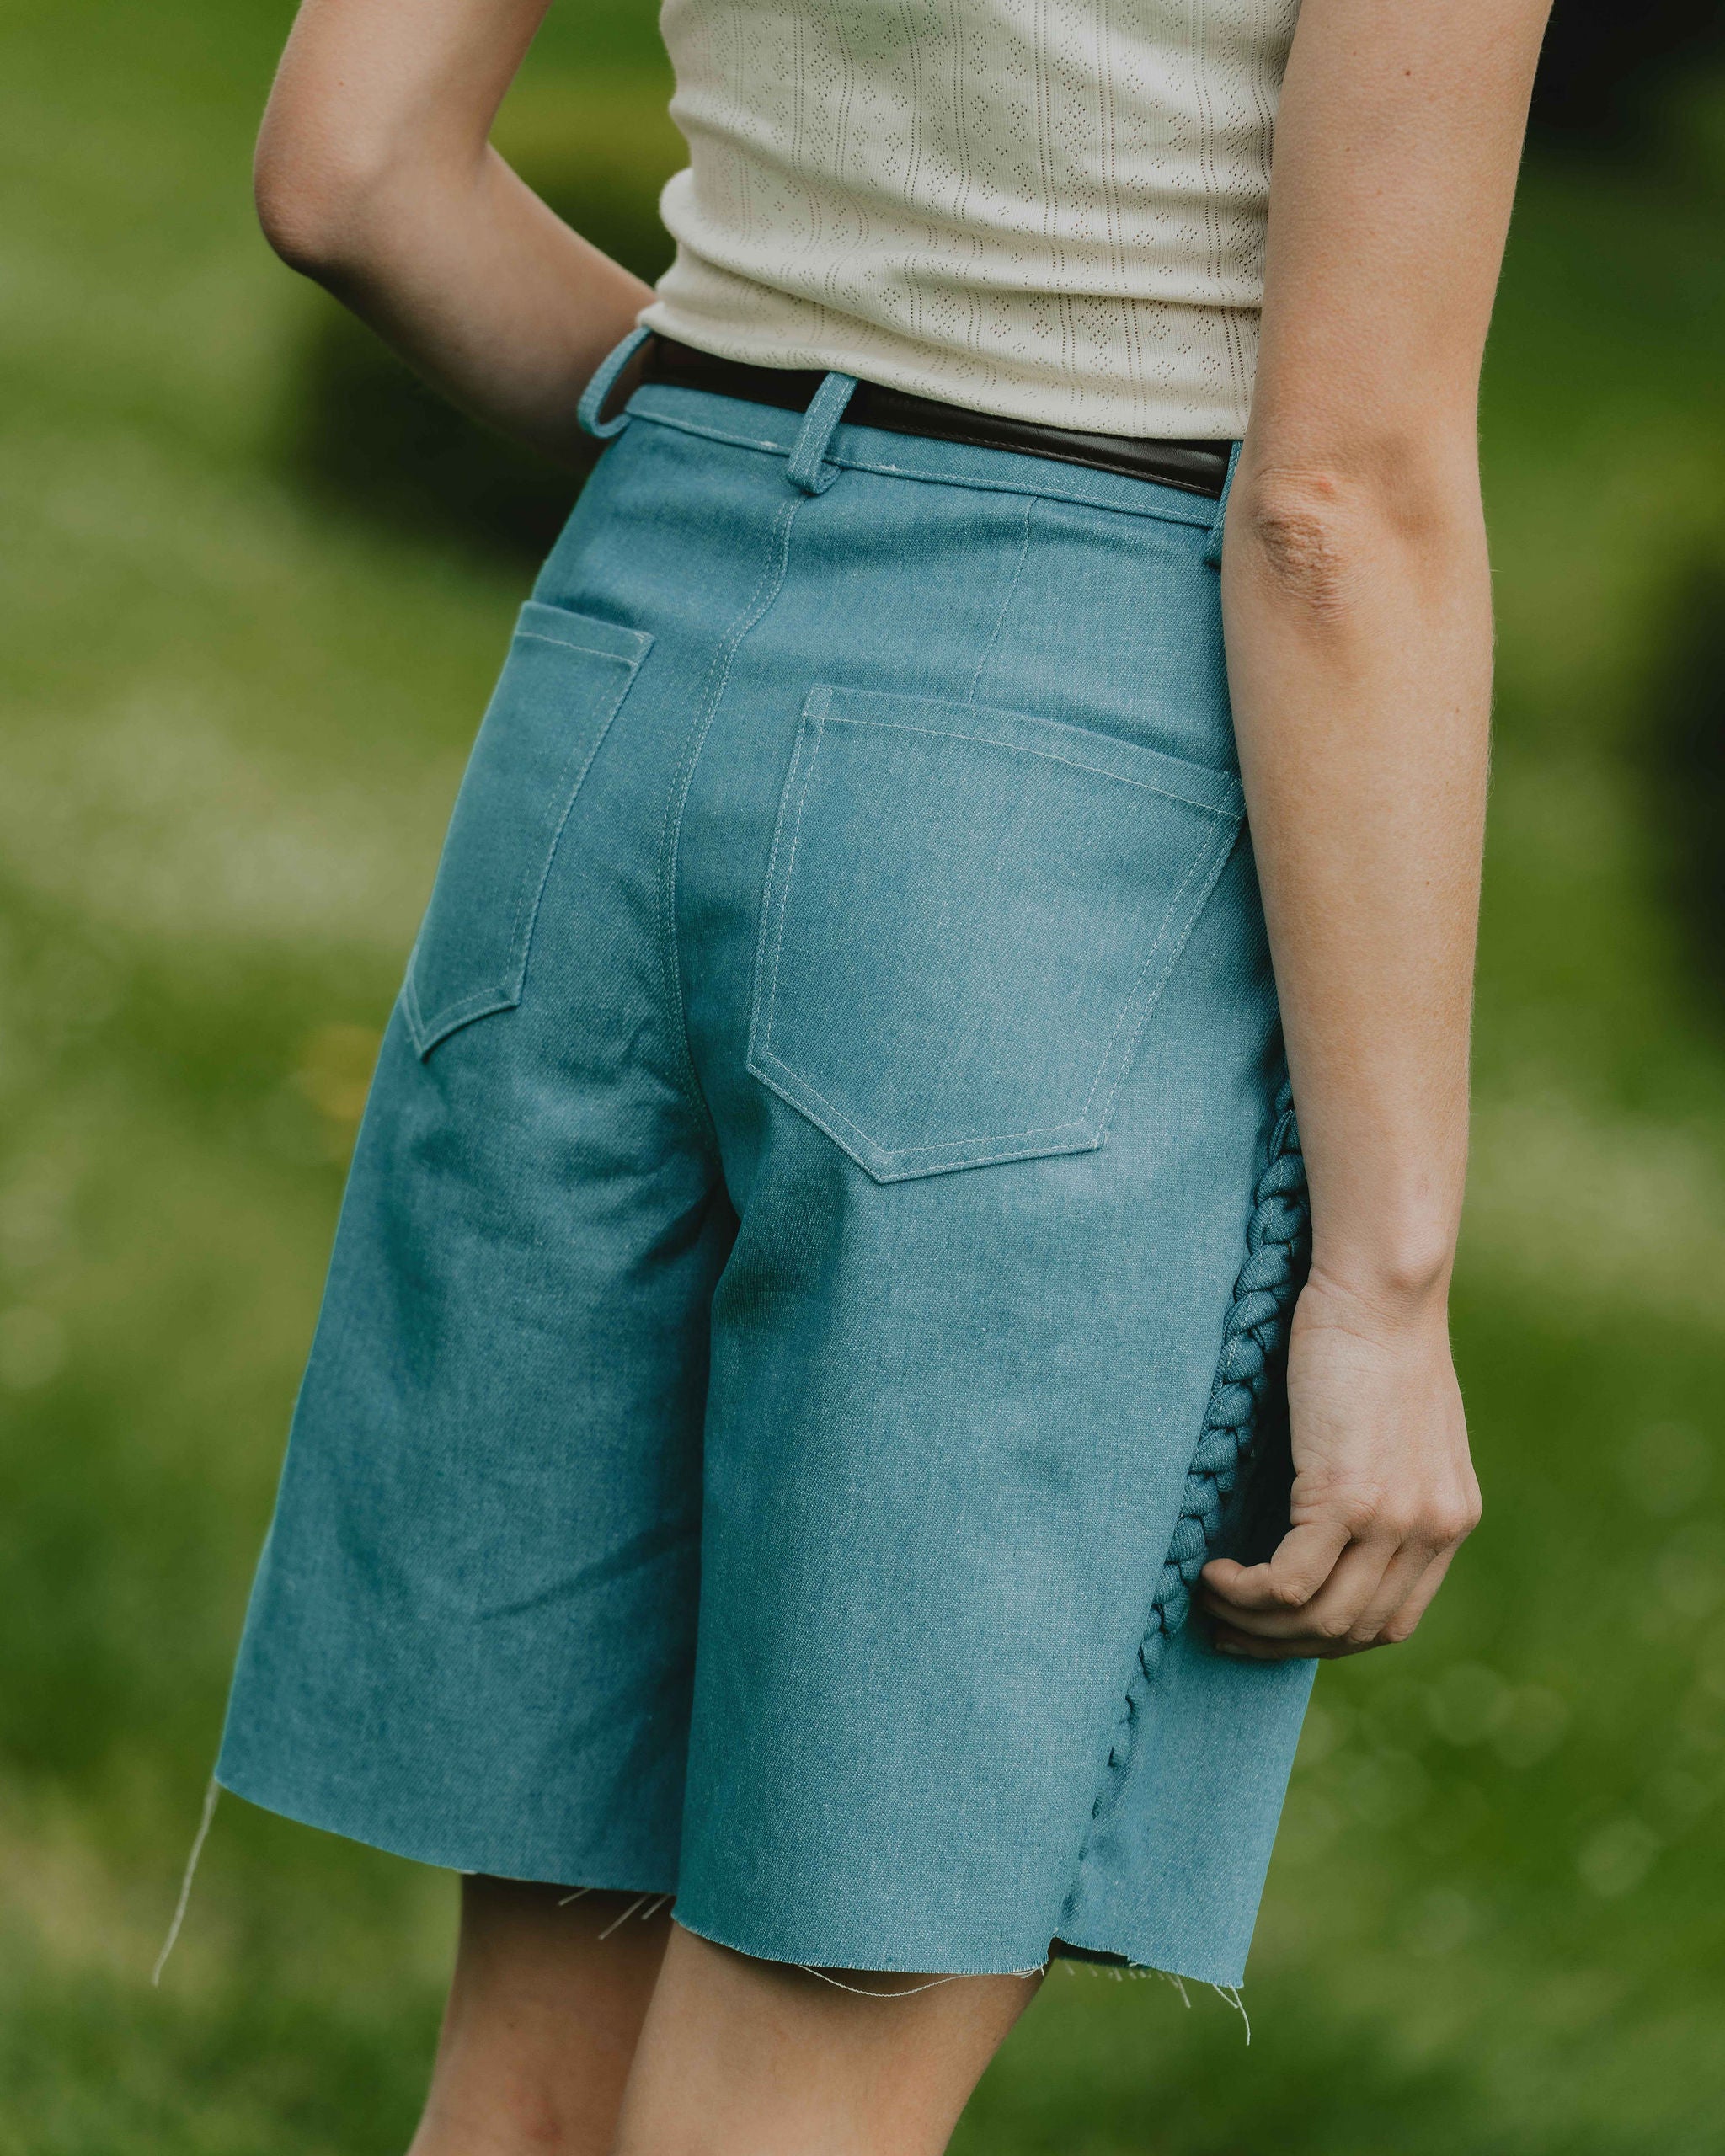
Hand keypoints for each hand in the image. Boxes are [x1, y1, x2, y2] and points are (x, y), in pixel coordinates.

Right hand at [1197, 1267, 1480, 1660]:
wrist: (1382, 1290)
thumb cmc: (1371, 1338)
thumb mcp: (1394, 1427)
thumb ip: (1381, 1485)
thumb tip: (1323, 1530)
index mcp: (1449, 1519)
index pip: (1391, 1622)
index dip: (1324, 1637)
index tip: (1270, 1626)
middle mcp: (1433, 1530)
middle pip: (1356, 1632)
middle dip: (1282, 1644)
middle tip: (1226, 1628)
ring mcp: (1395, 1519)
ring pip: (1321, 1619)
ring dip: (1255, 1623)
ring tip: (1211, 1596)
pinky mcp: (1349, 1498)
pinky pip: (1291, 1583)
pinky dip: (1245, 1591)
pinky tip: (1214, 1571)